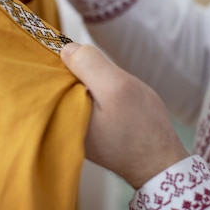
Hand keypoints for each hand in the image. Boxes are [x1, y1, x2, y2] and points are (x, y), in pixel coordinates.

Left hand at [61, 43, 189, 189]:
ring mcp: (73, 129)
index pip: (49, 75)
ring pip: (75, 92)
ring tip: (113, 93)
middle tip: (108, 81)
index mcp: (59, 113)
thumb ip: (89, 64)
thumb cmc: (140, 127)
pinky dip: (97, 97)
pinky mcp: (86, 132)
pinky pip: (84, 104)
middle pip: (62, 83)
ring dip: (92, 85)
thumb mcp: (116, 87)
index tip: (90, 62)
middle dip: (82, 73)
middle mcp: (59, 124)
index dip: (69, 60)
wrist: (160, 162)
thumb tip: (66, 48)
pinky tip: (114, 104)